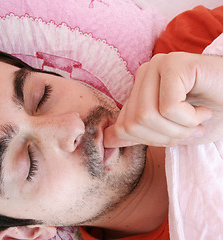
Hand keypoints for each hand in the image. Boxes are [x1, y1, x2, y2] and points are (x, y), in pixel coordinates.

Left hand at [104, 52, 222, 147]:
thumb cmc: (207, 117)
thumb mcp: (167, 132)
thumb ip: (136, 134)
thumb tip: (105, 140)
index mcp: (139, 89)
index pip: (123, 126)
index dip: (150, 139)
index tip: (175, 135)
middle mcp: (144, 74)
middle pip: (133, 123)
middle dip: (165, 136)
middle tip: (189, 129)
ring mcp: (158, 66)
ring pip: (147, 116)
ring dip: (178, 129)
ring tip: (197, 120)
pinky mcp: (174, 64)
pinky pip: (168, 107)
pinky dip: (189, 119)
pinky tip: (203, 111)